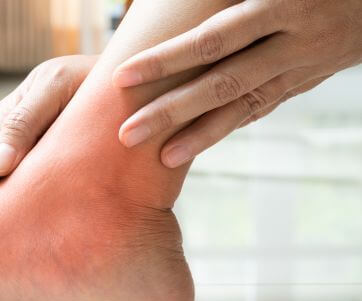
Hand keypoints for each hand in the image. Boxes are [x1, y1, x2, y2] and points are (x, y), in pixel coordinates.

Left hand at [113, 0, 361, 167]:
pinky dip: (232, 124)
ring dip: (201, 136)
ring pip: (246, 106)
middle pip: (223, 84)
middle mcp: (293, 42)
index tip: (123, 79)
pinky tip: (201, 140)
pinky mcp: (306, 80)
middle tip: (126, 134)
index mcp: (281, 5)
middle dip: (171, 112)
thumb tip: (175, 5)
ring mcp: (303, 66)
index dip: (166, 60)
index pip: (213, 40)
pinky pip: (264, 106)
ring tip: (161, 157)